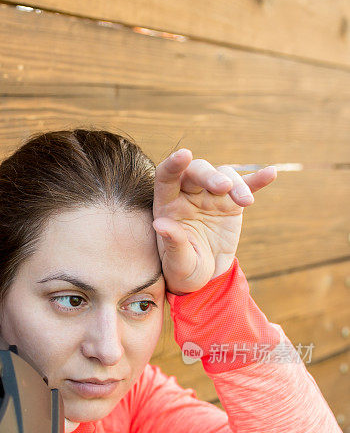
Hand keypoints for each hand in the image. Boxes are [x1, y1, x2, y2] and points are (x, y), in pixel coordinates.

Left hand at [152, 149, 276, 293]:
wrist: (205, 277)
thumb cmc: (184, 270)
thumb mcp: (177, 263)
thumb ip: (172, 243)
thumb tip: (161, 224)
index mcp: (167, 205)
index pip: (166, 177)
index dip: (174, 164)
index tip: (185, 155)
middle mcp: (188, 194)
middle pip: (197, 172)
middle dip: (211, 175)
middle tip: (225, 187)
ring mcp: (211, 196)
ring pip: (224, 176)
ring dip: (236, 185)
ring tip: (246, 203)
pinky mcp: (232, 203)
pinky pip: (246, 186)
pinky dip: (257, 180)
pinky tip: (271, 173)